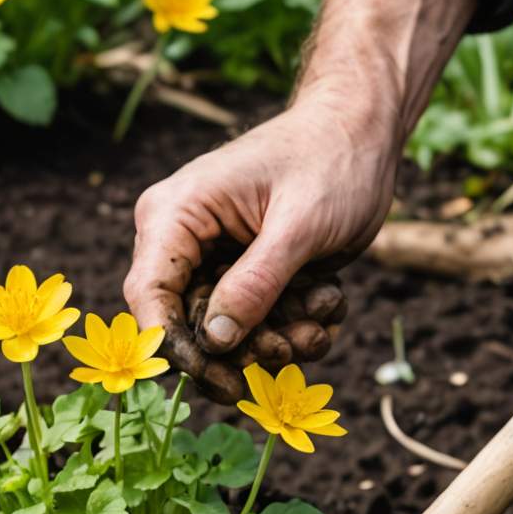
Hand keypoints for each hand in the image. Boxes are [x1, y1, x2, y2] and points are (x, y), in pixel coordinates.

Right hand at [125, 95, 393, 399]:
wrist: (363, 134)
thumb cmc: (331, 161)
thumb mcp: (300, 226)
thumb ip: (257, 283)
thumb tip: (215, 341)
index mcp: (176, 213)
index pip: (150, 295)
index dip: (175, 346)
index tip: (219, 379)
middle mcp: (185, 240)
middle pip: (189, 325)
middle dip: (247, 348)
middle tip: (293, 347)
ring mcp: (217, 258)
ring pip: (231, 332)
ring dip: (281, 338)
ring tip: (324, 314)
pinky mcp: (250, 273)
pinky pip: (261, 321)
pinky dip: (296, 324)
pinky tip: (330, 302)